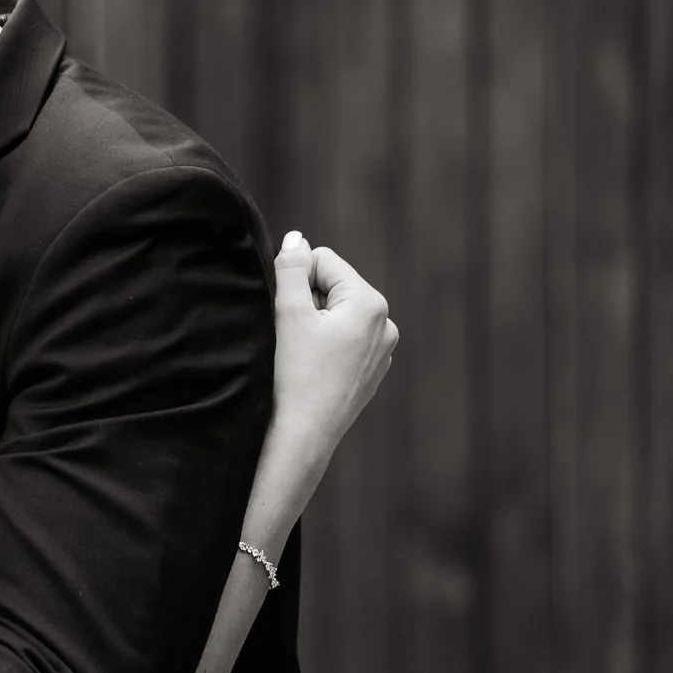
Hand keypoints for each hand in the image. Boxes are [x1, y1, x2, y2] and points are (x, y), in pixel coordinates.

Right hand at [270, 231, 398, 462]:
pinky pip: (345, 342)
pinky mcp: (372, 372)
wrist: (304, 434)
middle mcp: (386, 324)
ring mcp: (383, 351)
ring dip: (315, 325)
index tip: (287, 313)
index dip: (297, 280)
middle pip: (334, 288)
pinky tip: (312, 370)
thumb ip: (292, 268)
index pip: (324, 261)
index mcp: (370, 303)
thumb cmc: (295, 374)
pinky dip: (325, 347)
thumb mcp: (288, 313)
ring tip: (301, 354)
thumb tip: (296, 238)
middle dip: (309, 302)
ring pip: (338, 316)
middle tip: (292, 336)